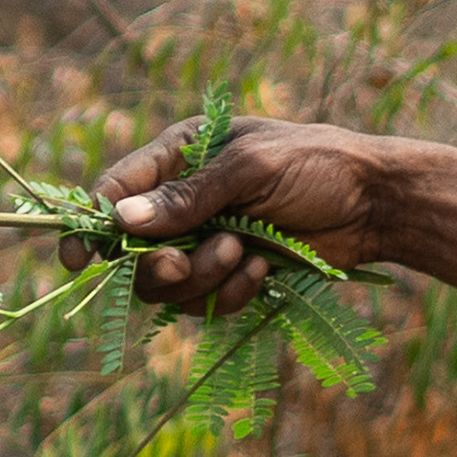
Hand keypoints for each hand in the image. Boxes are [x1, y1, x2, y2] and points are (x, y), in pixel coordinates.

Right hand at [63, 117, 395, 315]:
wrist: (376, 203)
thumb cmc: (315, 165)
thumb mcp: (249, 170)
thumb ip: (187, 198)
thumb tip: (121, 221)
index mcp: (179, 154)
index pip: (115, 191)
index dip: (91, 225)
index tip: (80, 259)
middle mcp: (184, 200)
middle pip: (133, 251)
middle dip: (157, 265)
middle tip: (183, 264)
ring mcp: (207, 240)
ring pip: (168, 284)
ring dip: (204, 277)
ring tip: (246, 254)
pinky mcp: (232, 274)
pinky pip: (207, 302)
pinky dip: (233, 292)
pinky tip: (266, 268)